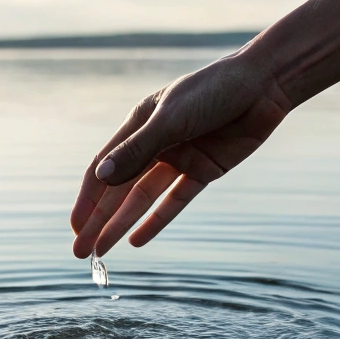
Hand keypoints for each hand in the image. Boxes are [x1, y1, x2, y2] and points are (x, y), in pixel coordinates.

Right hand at [70, 51, 290, 258]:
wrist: (264, 86)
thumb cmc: (214, 90)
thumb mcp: (172, 119)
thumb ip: (138, 150)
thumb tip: (102, 178)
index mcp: (138, 123)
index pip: (103, 167)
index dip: (88, 199)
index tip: (75, 227)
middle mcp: (155, 143)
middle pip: (120, 189)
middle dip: (99, 220)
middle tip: (80, 252)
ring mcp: (179, 158)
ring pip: (143, 198)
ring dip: (122, 224)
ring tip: (102, 252)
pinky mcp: (204, 169)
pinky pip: (175, 200)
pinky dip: (157, 220)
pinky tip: (137, 240)